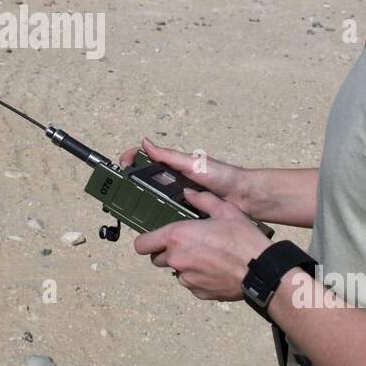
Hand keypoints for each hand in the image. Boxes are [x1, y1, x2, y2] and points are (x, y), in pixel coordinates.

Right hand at [119, 137, 257, 216]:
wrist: (245, 198)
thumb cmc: (224, 176)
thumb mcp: (193, 164)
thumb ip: (169, 156)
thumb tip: (146, 142)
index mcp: (174, 167)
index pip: (146, 160)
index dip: (132, 160)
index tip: (122, 165)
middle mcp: (174, 182)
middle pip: (146, 183)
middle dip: (132, 186)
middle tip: (120, 192)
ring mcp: (179, 198)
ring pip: (154, 202)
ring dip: (144, 204)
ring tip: (133, 209)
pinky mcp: (185, 214)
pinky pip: (168, 216)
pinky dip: (160, 219)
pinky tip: (154, 223)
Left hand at [134, 188, 271, 300]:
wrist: (260, 270)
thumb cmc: (243, 239)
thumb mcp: (225, 210)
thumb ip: (202, 200)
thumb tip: (189, 193)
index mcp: (178, 237)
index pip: (142, 244)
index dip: (146, 241)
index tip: (153, 238)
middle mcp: (177, 259)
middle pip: (157, 258)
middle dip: (167, 252)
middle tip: (187, 244)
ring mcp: (187, 278)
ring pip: (176, 271)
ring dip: (184, 265)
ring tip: (206, 256)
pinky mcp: (198, 292)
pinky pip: (191, 283)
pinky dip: (198, 277)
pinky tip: (214, 269)